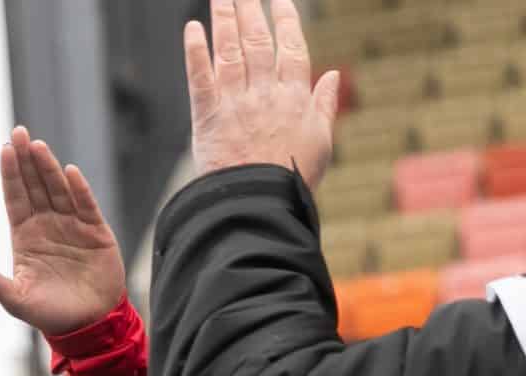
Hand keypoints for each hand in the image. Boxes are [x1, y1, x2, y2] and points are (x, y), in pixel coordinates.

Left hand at [0, 127, 127, 336]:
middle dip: (26, 160)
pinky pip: (86, 205)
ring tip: (38, 147)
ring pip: (58, 190)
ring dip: (48, 168)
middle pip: (35, 186)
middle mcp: (47, 225)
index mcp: (25, 236)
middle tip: (18, 133)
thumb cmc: (49, 314)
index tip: (3, 150)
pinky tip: (69, 172)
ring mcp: (72, 225)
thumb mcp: (15, 299)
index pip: (15, 198)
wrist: (88, 326)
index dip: (10, 175)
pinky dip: (79, 189)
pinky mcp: (96, 232)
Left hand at [185, 0, 338, 188]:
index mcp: (294, 98)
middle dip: (250, 9)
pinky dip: (195, 52)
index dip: (285, 20)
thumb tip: (333, 75)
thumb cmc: (292, 178)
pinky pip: (200, 78)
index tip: (280, 0)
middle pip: (257, 41)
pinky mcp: (208, 117)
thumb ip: (324, 105)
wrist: (259, 205)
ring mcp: (235, 103)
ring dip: (224, 19)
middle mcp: (264, 93)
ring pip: (229, 51)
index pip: (290, 48)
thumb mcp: (321, 143)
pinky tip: (192, 29)